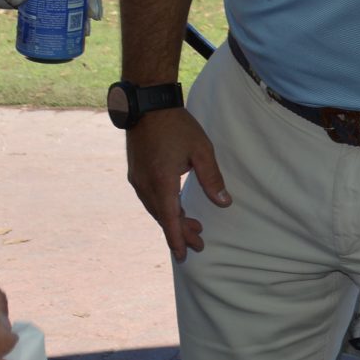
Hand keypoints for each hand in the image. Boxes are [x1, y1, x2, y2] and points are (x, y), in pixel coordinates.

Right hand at [125, 106, 227, 261]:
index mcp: (161, 182)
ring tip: (193, 228)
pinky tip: (175, 208)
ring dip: (172, 220)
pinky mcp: (136, 172)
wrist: (147, 104)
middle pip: (163, 217)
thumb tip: (224, 203)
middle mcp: (145, 185)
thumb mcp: (201, 151)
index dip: (178, 239)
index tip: (184, 255)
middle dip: (180, 232)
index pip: (170, 220)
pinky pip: (150, 198)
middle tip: (199, 244)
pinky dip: (163, 208)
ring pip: (155, 208)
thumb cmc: (177, 126)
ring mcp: (137, 179)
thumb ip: (212, 179)